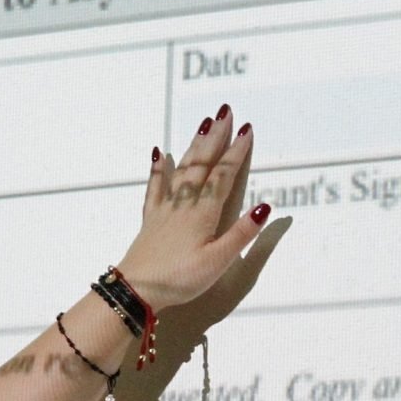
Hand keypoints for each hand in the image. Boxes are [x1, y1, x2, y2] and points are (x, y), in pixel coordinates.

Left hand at [113, 104, 284, 309]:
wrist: (137, 289)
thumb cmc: (180, 279)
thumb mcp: (218, 262)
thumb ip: (241, 234)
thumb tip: (264, 207)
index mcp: (204, 213)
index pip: (223, 176)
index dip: (236, 152)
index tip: (247, 129)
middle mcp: (184, 204)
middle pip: (202, 164)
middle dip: (215, 137)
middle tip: (225, 112)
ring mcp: (165, 209)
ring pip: (182, 169)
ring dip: (194, 145)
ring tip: (203, 123)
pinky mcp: (150, 218)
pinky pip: (155, 186)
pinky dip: (159, 168)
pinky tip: (161, 153)